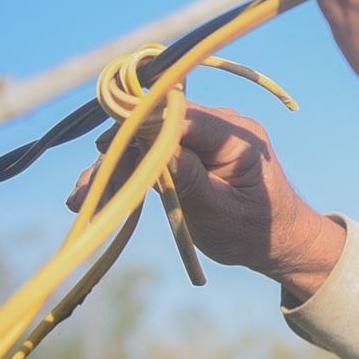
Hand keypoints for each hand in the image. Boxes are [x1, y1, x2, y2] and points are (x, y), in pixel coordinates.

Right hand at [68, 106, 344, 303]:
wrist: (279, 242)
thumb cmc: (255, 232)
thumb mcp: (219, 213)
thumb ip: (189, 179)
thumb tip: (153, 145)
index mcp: (236, 135)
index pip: (179, 117)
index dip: (139, 129)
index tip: (105, 150)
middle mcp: (221, 125)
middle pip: (155, 127)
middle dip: (118, 156)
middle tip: (84, 193)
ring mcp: (206, 136)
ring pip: (148, 140)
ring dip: (115, 168)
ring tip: (80, 201)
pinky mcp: (193, 149)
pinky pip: (155, 152)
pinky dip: (128, 172)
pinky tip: (95, 194)